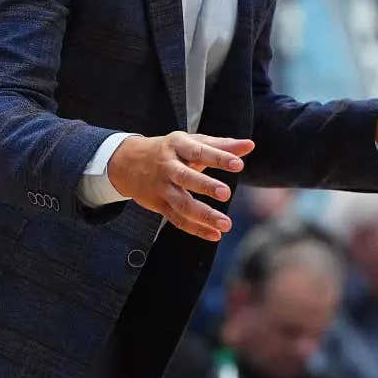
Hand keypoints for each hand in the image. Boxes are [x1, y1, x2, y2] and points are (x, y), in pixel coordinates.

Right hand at [107, 132, 253, 240]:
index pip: (200, 151)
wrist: (126, 162)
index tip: (239, 164)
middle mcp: (168, 167)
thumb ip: (222, 145)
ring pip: (181, 203)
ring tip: (226, 224)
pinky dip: (196, 228)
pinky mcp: (158, 205)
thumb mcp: (192, 142)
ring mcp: (162, 187)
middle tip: (226, 193)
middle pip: (185, 178)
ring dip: (203, 215)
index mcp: (178, 146)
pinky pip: (177, 219)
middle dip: (205, 186)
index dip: (219, 158)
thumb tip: (250, 145)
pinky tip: (214, 235)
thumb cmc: (170, 150)